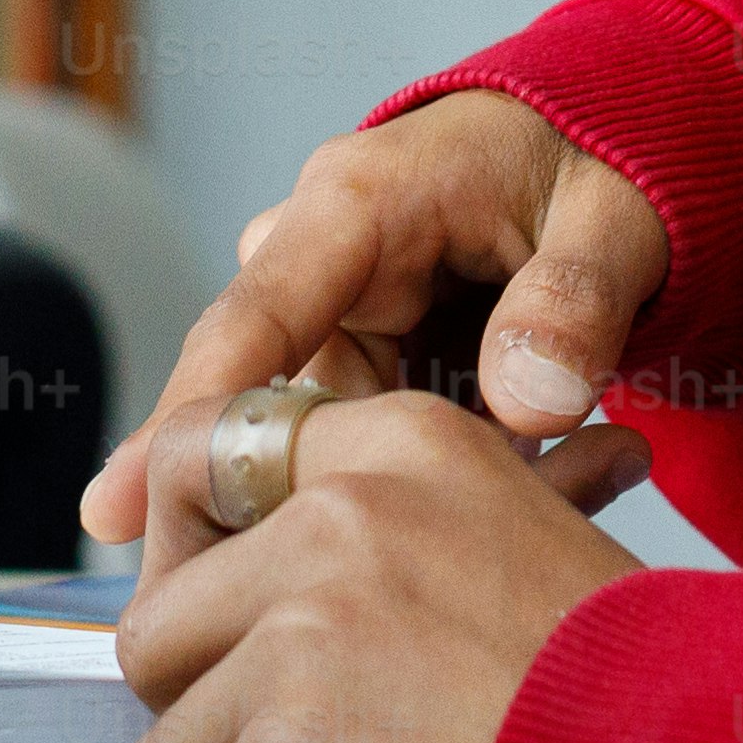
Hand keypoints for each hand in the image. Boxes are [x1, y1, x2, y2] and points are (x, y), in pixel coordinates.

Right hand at [76, 89, 671, 583]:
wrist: (618, 143)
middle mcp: (325, 255)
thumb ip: (575, 302)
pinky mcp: (375, 352)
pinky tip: (510, 494)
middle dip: (288, 503)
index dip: (186, 422)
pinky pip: (373, 439)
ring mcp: (344, 308)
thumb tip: (528, 403)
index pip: (252, 321)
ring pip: (325, 438)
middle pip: (269, 403)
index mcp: (359, 199)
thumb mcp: (616, 220)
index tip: (124, 511)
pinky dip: (423, 482)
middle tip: (305, 600)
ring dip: (385, 496)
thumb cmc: (608, 158)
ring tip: (492, 526)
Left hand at [118, 391, 654, 742]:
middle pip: (155, 635)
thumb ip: (396, 536)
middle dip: (217, 729)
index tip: (221, 646)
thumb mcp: (529, 546)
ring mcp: (298, 638)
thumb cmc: (655, 706)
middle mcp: (335, 518)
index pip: (193, 457)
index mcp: (397, 448)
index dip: (187, 567)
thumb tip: (272, 559)